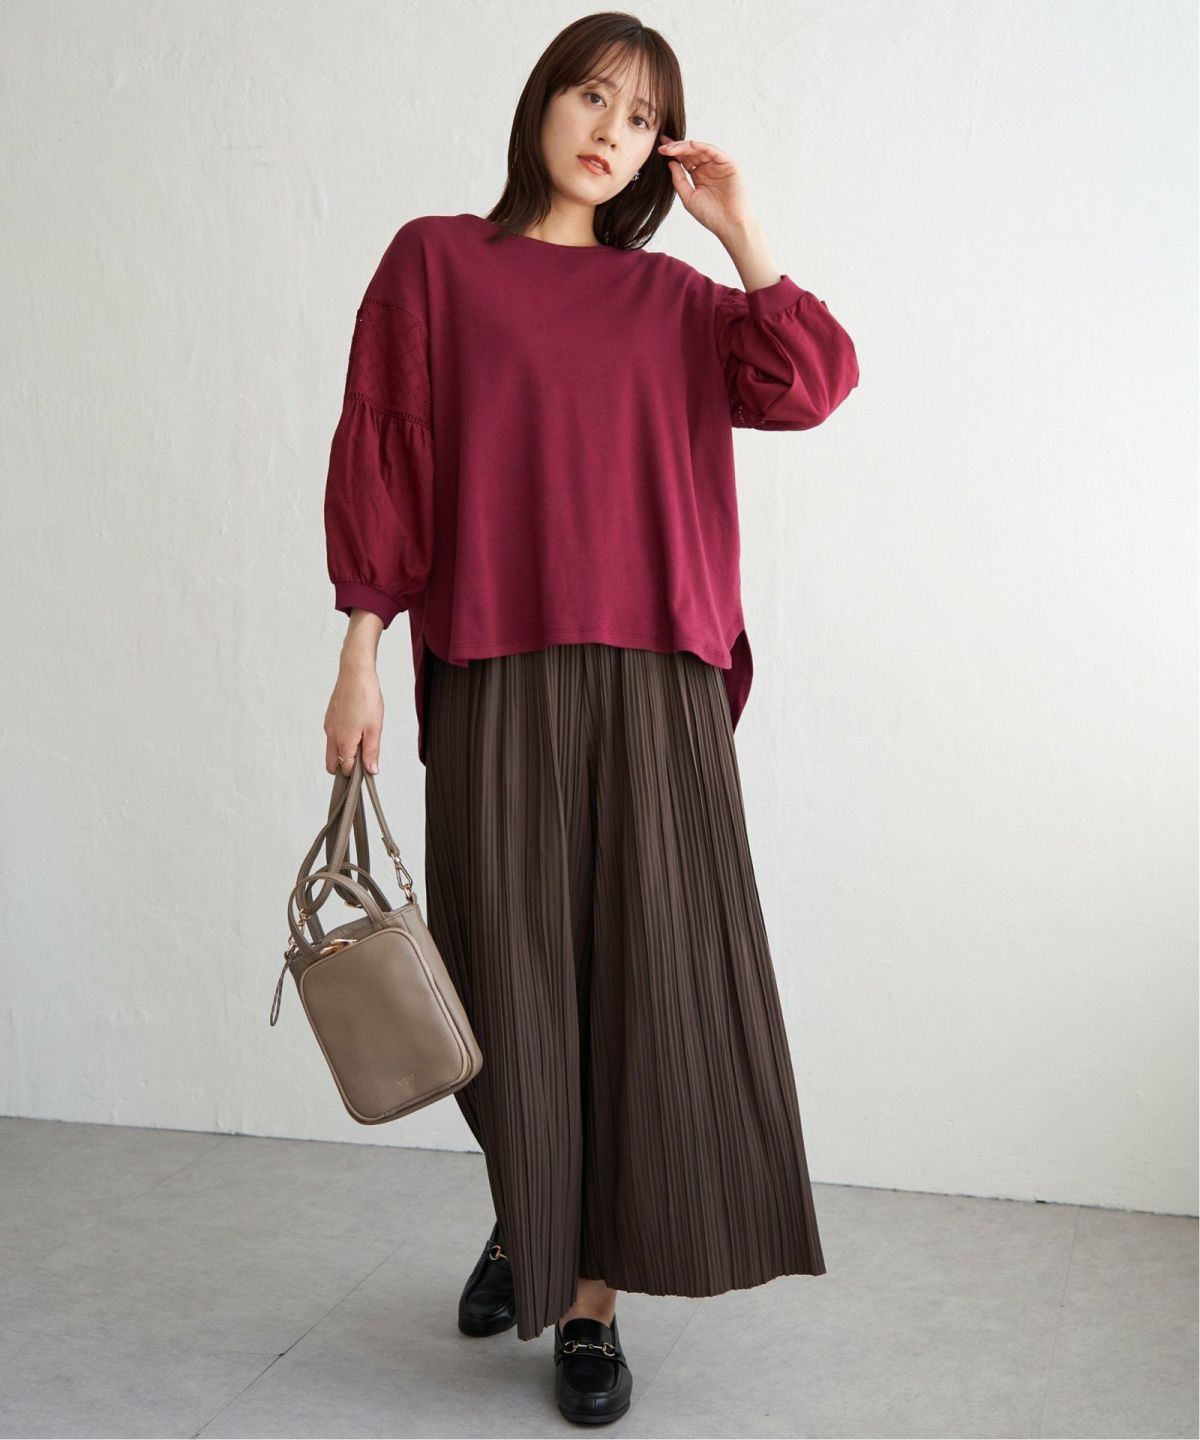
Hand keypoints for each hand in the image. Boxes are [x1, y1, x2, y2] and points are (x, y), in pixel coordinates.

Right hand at [324, 658, 383, 774]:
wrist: (355, 673)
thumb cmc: (366, 697)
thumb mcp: (375, 728)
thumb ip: (371, 752)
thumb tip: (370, 770)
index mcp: (343, 741)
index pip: (344, 769)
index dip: (355, 773)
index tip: (366, 771)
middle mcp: (332, 735)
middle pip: (332, 764)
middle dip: (344, 767)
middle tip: (362, 761)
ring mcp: (329, 726)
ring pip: (332, 749)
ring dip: (343, 752)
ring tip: (363, 740)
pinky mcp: (329, 717)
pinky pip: (332, 736)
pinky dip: (341, 739)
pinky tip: (356, 728)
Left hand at [656, 136, 754, 237]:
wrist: (730, 225)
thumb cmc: (711, 216)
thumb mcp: (689, 198)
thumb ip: (679, 180)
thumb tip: (670, 163)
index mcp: (699, 176)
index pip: (684, 160)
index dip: (672, 154)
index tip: (659, 150)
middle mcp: (708, 168)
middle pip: (690, 152)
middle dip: (676, 147)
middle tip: (662, 145)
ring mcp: (718, 165)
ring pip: (700, 149)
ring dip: (684, 146)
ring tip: (670, 148)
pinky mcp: (728, 164)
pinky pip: (713, 151)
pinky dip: (700, 146)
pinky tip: (689, 146)